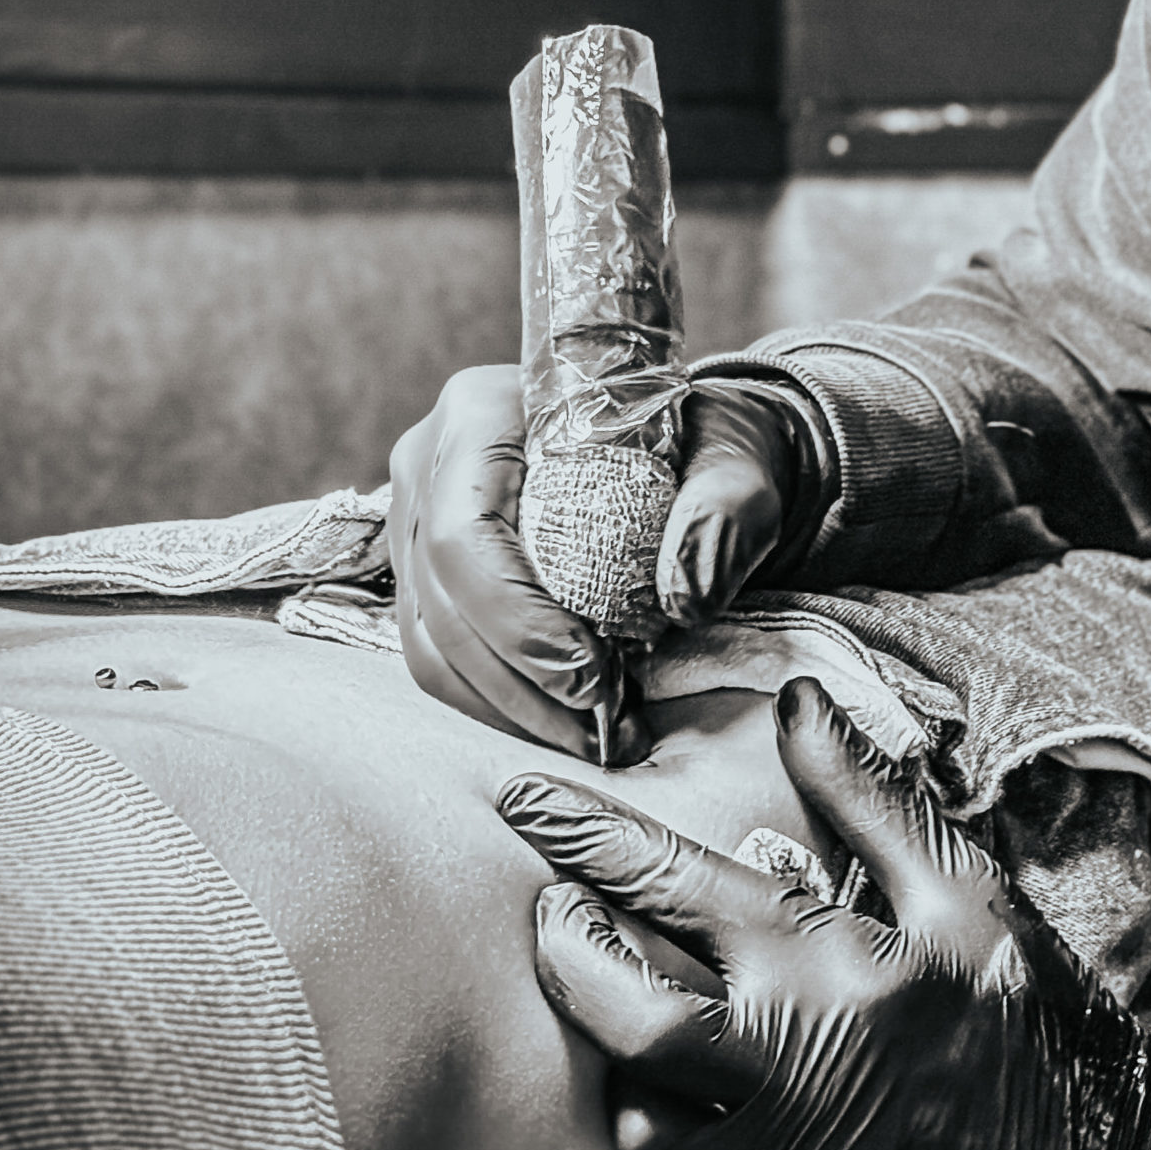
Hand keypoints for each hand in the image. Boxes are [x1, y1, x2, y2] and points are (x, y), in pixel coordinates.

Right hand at [388, 369, 828, 762]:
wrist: (689, 451)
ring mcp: (417, 521)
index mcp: (481, 412)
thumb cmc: (703, 446)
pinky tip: (565, 722)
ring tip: (595, 737)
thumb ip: (725, 508)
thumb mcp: (733, 458)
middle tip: (604, 722)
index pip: (464, 533)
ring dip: (512, 708)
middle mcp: (431, 463)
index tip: (593, 669)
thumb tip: (685, 594)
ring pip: (432, 644)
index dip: (518, 618)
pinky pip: (441, 659)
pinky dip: (501, 704)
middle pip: (441, 601)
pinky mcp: (429, 574)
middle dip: (522, 681)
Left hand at [495, 677, 1150, 1149]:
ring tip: (652, 1044)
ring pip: (639, 1129)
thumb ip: (865, 794)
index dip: (581, 832)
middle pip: (620, 1013)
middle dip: (569, 956)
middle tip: (557, 922)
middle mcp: (781, 1067)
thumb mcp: (965, 890)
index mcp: (821, 964)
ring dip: (633, 1081)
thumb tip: (794, 699)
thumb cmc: (1030, 1020)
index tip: (518, 799)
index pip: (665, 879)